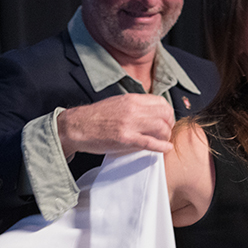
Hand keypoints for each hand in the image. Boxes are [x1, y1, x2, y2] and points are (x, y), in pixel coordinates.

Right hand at [57, 94, 175, 158]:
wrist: (77, 126)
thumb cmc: (96, 117)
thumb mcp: (118, 103)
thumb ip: (135, 106)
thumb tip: (152, 112)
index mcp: (132, 99)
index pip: (161, 102)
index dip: (168, 113)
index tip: (167, 121)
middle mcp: (133, 109)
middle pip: (165, 115)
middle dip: (170, 125)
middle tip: (167, 133)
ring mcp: (130, 124)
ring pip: (161, 128)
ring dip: (166, 136)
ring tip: (163, 142)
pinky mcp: (125, 138)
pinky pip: (150, 142)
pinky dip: (162, 146)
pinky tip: (166, 148)